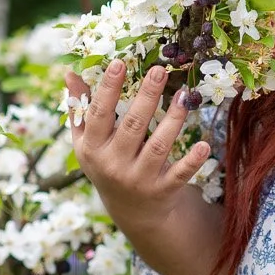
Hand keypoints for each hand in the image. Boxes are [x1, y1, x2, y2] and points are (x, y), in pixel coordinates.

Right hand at [63, 60, 209, 225]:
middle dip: (147, 96)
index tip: (120, 62)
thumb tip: (70, 73)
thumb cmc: (106, 164)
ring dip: (173, 119)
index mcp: (92, 148)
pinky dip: (192, 161)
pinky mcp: (162, 190)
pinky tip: (204, 144)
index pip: (99, 114)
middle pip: (133, 125)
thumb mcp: (87, 142)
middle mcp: (113, 165)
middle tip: (159, 69)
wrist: (131, 211)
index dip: (109, 88)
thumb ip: (79, 108)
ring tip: (184, 94)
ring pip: (158, 146)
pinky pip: (179, 174)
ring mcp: (138, 179)